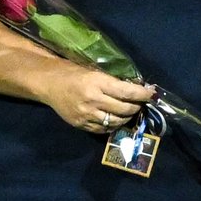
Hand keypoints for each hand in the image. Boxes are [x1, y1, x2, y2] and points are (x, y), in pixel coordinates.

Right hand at [39, 63, 154, 133]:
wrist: (49, 84)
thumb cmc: (73, 73)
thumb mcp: (94, 71)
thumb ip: (113, 81)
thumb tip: (136, 88)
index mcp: (96, 83)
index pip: (126, 92)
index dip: (142, 94)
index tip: (151, 93)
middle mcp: (92, 100)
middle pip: (125, 109)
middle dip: (137, 106)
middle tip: (140, 102)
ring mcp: (86, 115)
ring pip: (116, 121)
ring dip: (127, 117)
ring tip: (129, 111)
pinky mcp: (81, 125)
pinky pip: (104, 129)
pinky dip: (114, 125)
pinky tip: (116, 118)